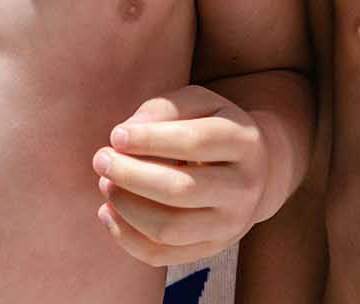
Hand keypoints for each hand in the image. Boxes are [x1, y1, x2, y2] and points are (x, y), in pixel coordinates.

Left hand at [93, 85, 269, 266]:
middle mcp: (244, 187)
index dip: (150, 140)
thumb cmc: (214, 129)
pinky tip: (108, 212)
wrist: (258, 171)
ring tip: (105, 184)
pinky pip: (160, 254)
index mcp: (244, 142)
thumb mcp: (200, 104)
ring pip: (168, 228)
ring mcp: (230, 224)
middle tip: (101, 160)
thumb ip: (165, 108)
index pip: (195, 142)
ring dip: (126, 207)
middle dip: (130, 175)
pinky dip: (125, 237)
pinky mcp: (211, 249)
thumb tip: (125, 135)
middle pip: (180, 190)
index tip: (116, 136)